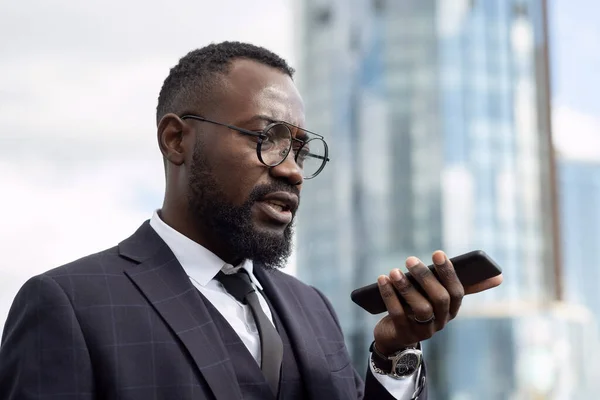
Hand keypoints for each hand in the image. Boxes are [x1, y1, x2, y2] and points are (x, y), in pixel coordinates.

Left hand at [373, 250, 502, 354]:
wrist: (395, 336)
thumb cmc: (420, 307)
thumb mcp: (438, 296)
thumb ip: (460, 285)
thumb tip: (498, 277)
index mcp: (451, 309)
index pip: (457, 291)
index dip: (448, 272)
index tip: (438, 253)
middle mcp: (441, 321)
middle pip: (439, 299)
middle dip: (425, 277)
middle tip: (410, 259)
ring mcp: (424, 330)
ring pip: (420, 308)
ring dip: (406, 287)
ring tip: (394, 271)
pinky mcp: (404, 334)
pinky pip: (398, 314)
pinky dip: (389, 295)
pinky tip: (382, 280)